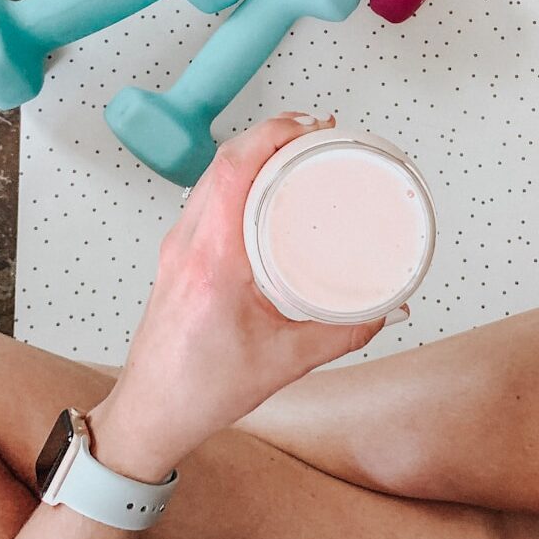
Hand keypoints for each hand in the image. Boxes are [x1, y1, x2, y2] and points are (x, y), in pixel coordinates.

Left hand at [88, 113, 387, 480]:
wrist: (152, 411)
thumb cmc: (200, 390)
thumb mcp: (287, 362)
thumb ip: (345, 333)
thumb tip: (386, 309)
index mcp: (212, 261)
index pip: (233, 170)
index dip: (272, 134)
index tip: (309, 127)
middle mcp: (188, 244)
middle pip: (222, 161)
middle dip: (270, 134)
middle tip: (313, 134)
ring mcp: (177, 246)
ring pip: (210, 175)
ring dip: (251, 152)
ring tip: (293, 150)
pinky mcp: (177, 254)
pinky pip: (205, 196)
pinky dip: (236, 177)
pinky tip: (261, 186)